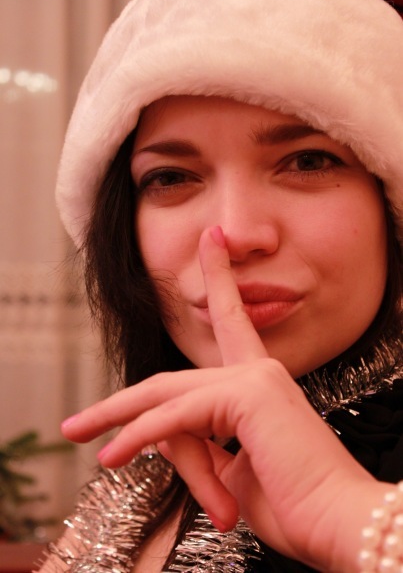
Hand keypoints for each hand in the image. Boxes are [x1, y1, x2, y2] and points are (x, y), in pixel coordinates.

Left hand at [62, 226, 383, 571]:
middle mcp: (258, 370)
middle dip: (118, 402)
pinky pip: (177, 415)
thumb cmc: (296, 504)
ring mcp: (255, 377)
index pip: (232, 321)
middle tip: (75, 424)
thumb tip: (155, 436)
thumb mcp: (232, 476)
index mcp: (259, 383)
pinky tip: (111, 454)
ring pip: (165, 394)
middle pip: (169, 379)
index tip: (214, 238)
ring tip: (76, 434)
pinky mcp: (248, 396)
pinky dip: (139, 434)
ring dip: (116, 418)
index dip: (220, 276)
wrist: (340, 524)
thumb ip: (195, 449)